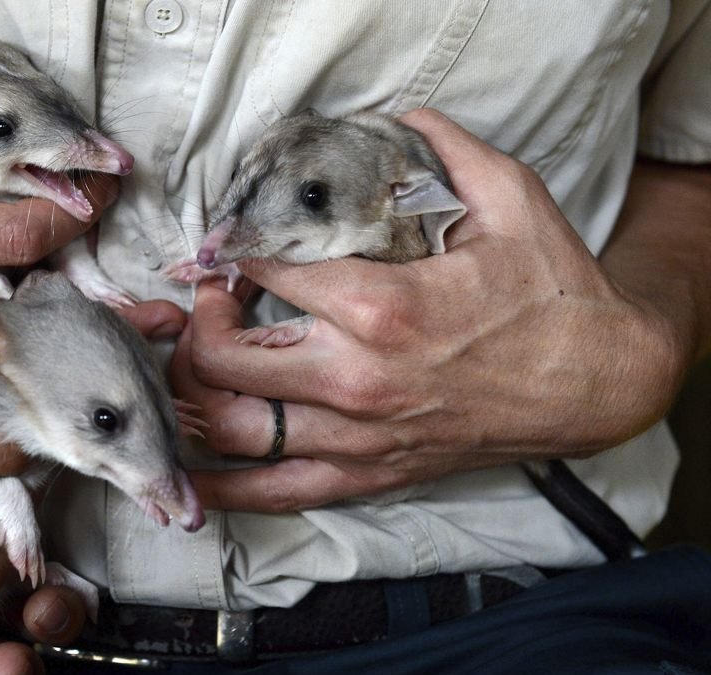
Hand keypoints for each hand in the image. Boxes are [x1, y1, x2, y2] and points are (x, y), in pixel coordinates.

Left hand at [171, 109, 683, 511]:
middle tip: (212, 301)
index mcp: (379, 306)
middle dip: (200, 323)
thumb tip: (394, 118)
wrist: (599, 382)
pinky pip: (277, 492)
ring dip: (198, 392)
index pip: (263, 271)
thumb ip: (443, 148)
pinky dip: (226, 487)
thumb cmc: (553, 293)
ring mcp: (357, 435)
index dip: (232, 250)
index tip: (228, 243)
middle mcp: (355, 378)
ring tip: (203, 360)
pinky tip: (191, 473)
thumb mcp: (510, 198)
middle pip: (223, 358)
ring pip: (233, 426)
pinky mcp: (369, 473)